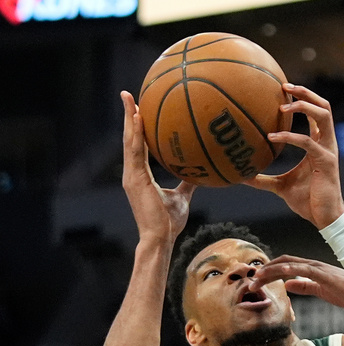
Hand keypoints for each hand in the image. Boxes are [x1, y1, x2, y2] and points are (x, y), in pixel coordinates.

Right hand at [120, 91, 195, 244]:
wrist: (160, 238)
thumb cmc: (169, 222)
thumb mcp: (182, 198)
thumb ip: (187, 183)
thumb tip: (199, 172)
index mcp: (140, 174)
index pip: (138, 145)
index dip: (137, 127)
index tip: (139, 109)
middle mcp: (132, 172)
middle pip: (130, 138)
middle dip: (129, 116)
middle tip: (128, 95)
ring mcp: (131, 175)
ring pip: (129, 141)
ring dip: (130, 119)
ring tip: (129, 99)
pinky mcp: (134, 180)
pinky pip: (135, 152)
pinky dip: (136, 134)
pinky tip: (139, 119)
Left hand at [243, 84, 343, 229]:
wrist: (325, 218)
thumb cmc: (307, 201)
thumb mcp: (279, 186)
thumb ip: (262, 179)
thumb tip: (240, 176)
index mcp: (320, 144)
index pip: (315, 114)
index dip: (303, 97)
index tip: (283, 89)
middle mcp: (327, 143)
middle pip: (323, 106)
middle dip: (305, 92)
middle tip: (284, 86)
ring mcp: (328, 150)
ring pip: (323, 116)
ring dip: (303, 106)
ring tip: (283, 105)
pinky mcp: (326, 161)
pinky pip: (307, 142)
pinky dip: (290, 136)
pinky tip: (272, 136)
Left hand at [249, 254, 343, 309]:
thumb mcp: (323, 291)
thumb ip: (305, 287)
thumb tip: (287, 285)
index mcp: (314, 270)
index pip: (287, 265)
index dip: (270, 271)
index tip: (257, 279)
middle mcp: (314, 265)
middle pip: (284, 262)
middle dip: (265, 270)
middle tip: (251, 280)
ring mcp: (319, 268)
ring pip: (289, 264)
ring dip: (271, 271)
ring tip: (256, 278)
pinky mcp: (325, 275)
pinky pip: (304, 270)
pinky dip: (289, 270)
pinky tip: (278, 274)